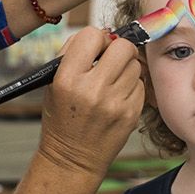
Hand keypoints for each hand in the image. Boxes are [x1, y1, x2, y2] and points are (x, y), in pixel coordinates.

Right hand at [35, 27, 144, 179]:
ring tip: (112, 83)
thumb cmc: (62, 117)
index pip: (92, 36)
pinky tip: (117, 98)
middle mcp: (92, 90)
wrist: (72, 158)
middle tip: (111, 59)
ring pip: (135, 65)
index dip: (97, 39)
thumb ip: (73, 54)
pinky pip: (141, 85)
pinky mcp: (130, 114)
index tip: (96, 48)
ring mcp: (114, 103)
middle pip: (122, 47)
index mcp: (67, 78)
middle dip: (119, 49)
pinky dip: (131, 87)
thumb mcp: (53, 83)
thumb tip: (103, 34)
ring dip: (126, 69)